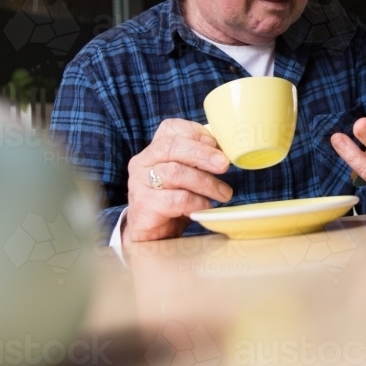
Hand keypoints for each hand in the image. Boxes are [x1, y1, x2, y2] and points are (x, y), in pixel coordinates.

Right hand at [123, 119, 232, 246]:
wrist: (152, 236)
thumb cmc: (173, 202)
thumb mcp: (186, 177)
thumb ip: (197, 162)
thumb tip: (223, 154)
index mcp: (153, 150)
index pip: (170, 128)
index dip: (195, 133)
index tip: (215, 144)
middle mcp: (143, 162)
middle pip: (172, 146)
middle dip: (203, 154)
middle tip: (224, 164)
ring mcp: (140, 183)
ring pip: (176, 172)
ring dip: (206, 182)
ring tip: (223, 193)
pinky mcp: (144, 205)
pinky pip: (177, 198)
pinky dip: (197, 202)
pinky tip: (206, 207)